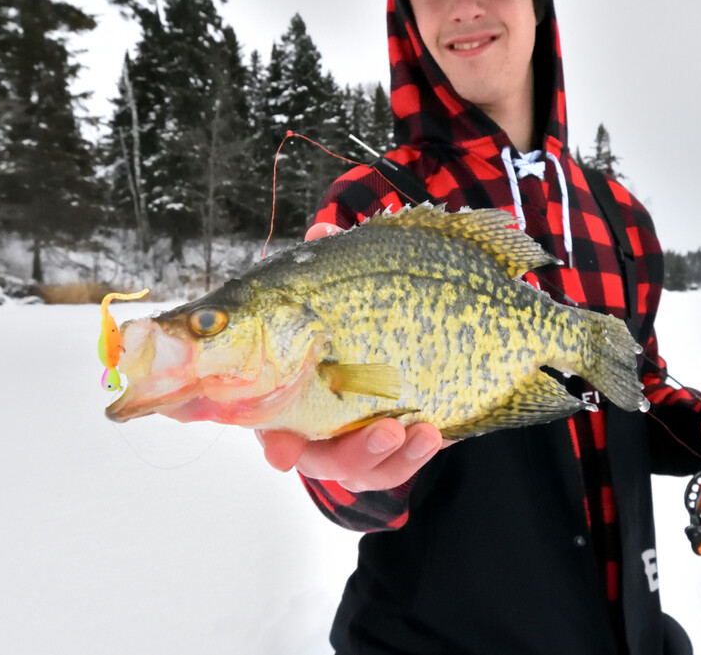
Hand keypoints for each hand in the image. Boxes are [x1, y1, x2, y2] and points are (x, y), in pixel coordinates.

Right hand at [255, 219, 446, 491]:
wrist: (414, 328)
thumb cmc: (357, 306)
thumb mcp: (345, 282)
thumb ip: (331, 262)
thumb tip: (321, 233)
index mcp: (286, 383)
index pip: (267, 418)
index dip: (273, 438)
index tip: (283, 449)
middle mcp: (313, 420)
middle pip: (314, 455)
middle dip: (346, 450)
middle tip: (384, 429)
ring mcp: (352, 439)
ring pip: (357, 467)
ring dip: (384, 453)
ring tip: (411, 428)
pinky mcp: (389, 449)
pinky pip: (396, 467)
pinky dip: (413, 455)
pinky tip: (432, 433)